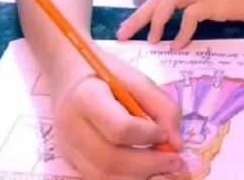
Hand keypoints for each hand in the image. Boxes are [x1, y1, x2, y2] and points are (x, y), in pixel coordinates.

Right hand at [49, 48, 186, 178]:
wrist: (68, 75)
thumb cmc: (106, 74)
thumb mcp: (137, 79)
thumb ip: (161, 106)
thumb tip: (176, 143)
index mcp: (86, 98)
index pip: (118, 128)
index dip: (147, 136)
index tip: (167, 134)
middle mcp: (71, 127)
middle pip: (110, 159)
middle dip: (148, 165)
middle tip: (176, 163)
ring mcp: (67, 147)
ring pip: (103, 176)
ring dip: (139, 177)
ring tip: (164, 170)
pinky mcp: (69, 159)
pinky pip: (98, 178)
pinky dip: (125, 178)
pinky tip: (144, 171)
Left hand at [116, 0, 243, 49]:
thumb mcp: (221, 15)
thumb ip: (203, 22)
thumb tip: (184, 39)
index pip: (161, 0)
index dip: (141, 14)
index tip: (127, 31)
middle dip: (138, 17)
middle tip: (122, 36)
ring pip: (170, 0)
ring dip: (156, 20)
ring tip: (150, 40)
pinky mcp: (218, 4)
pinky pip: (193, 14)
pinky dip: (183, 30)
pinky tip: (179, 45)